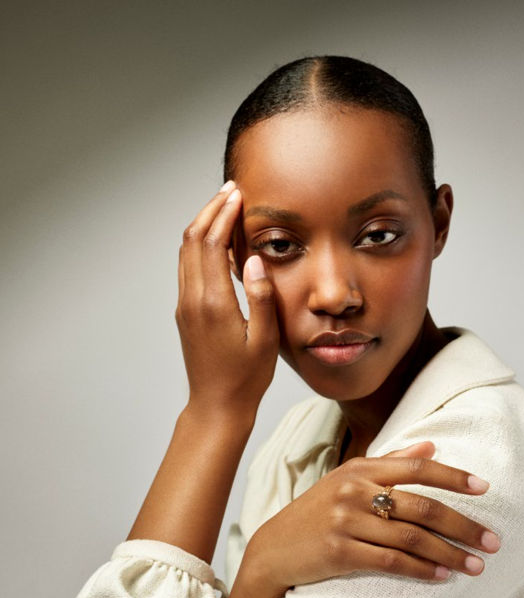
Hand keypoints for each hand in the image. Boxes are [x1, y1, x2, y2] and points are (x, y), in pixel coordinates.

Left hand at [176, 181, 278, 415]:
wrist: (216, 406)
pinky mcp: (185, 312)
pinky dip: (199, 245)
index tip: (238, 195)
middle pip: (193, 240)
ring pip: (186, 252)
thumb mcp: (265, 340)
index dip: (223, 215)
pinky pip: (187, 267)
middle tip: (230, 191)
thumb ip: (261, 297)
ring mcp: (185, 306)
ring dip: (203, 225)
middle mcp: (193, 300)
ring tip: (223, 207)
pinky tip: (216, 241)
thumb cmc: (246, 378)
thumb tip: (255, 259)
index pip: (212, 244)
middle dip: (210, 210)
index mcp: (213, 303)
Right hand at [222, 441, 500, 597]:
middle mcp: (353, 491)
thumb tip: (432, 446)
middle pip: (422, 506)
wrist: (272, 550)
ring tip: (476, 566)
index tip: (485, 489)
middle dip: (463, 525)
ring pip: (411, 537)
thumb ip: (388, 462)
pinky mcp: (338, 553)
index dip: (453, 477)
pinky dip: (421, 570)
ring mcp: (345, 522)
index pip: (416, 467)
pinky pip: (391, 562)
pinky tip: (442, 577)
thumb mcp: (347, 480)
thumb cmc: (316, 513)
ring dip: (449, 553)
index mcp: (359, 469)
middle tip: (493, 542)